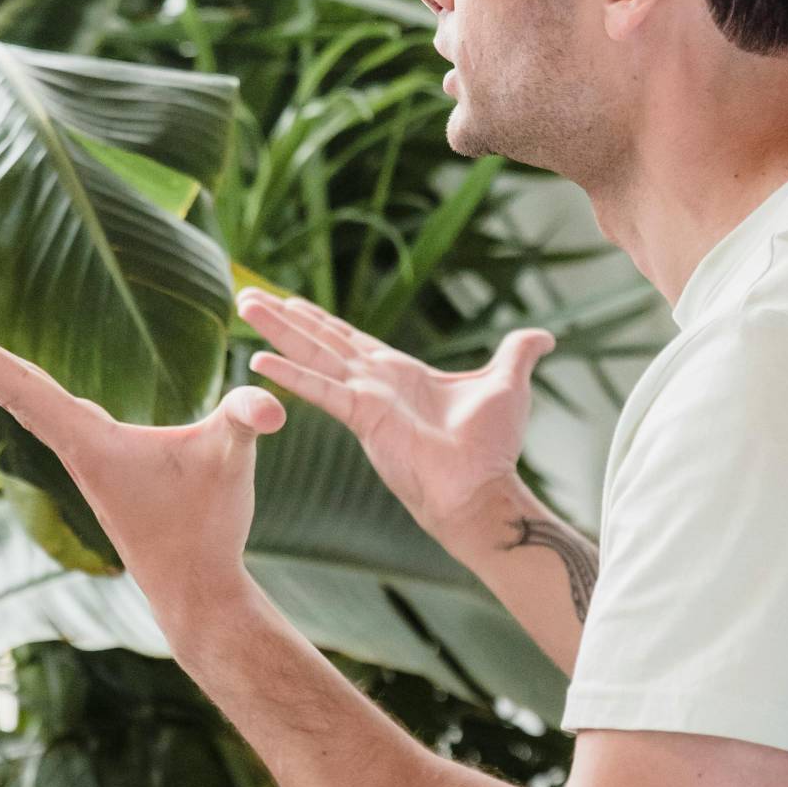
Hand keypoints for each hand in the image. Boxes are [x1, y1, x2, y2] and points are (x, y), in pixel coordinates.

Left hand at [0, 320, 285, 635]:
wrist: (195, 592)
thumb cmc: (207, 526)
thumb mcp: (232, 459)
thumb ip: (247, 420)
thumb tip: (270, 404)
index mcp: (90, 439)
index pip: (23, 382)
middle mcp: (77, 449)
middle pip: (18, 390)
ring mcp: (87, 466)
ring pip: (34, 410)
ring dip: (5, 379)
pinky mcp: (102, 476)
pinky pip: (55, 425)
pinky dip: (34, 402)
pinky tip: (29, 401)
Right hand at [235, 287, 554, 546]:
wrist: (484, 489)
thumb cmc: (493, 447)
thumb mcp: (507, 384)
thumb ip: (517, 354)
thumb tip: (542, 336)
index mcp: (399, 373)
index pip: (349, 339)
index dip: (319, 319)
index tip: (289, 300)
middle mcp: (373, 384)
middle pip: (320, 341)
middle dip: (284, 318)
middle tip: (247, 297)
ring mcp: (364, 399)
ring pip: (313, 355)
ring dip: (279, 331)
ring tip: (245, 306)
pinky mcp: (364, 417)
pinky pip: (322, 390)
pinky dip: (292, 375)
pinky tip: (259, 360)